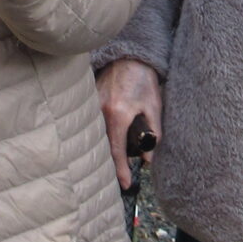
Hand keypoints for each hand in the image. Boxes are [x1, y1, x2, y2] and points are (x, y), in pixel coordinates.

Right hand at [96, 58, 163, 191]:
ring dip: (104, 151)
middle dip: (111, 164)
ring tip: (115, 164)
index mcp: (118, 114)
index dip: (120, 170)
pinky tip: (105, 144)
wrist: (129, 57)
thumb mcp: (154, 106)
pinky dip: (98, 137)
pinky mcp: (88, 101)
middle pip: (103, 147)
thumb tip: (148, 158)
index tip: (125, 184)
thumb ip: (154, 133)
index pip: (116, 151)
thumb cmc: (143, 80)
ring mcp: (91, 105)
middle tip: (120, 177)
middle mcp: (101, 111)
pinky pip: (92, 125)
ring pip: (96, 137)